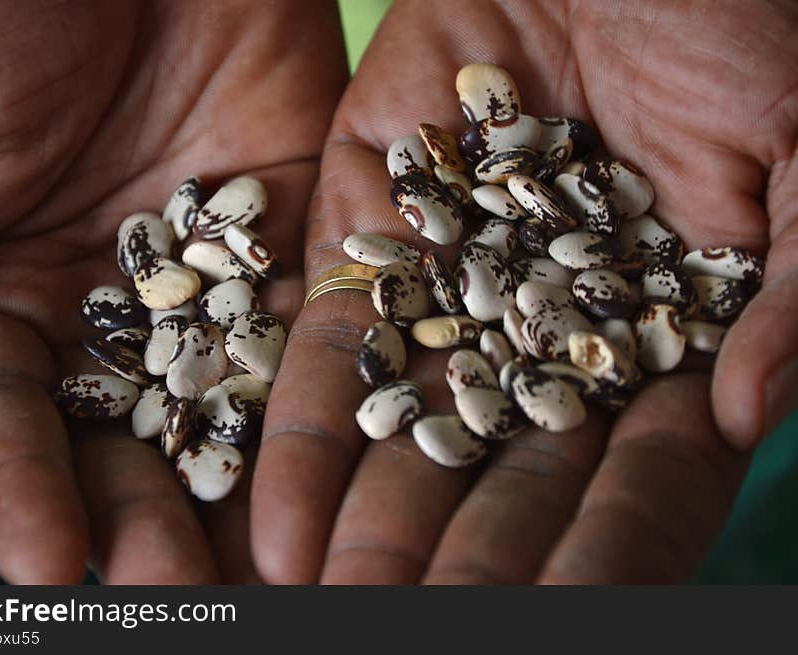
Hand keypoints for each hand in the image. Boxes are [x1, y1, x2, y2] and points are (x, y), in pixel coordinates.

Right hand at [0, 0, 345, 582]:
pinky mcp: (297, 219)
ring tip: (270, 575)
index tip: (45, 568)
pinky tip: (337, 460)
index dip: (16, 494)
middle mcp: (100, 293)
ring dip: (245, 484)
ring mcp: (206, 262)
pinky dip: (323, 386)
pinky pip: (313, 314)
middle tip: (181, 597)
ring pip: (228, 395)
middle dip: (149, 518)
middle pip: (127, 434)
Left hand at [253, 0, 797, 582]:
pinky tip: (271, 512)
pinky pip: (325, 339)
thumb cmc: (734, 24)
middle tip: (396, 628)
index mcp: (650, 339)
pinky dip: (302, 421)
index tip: (556, 620)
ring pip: (402, 424)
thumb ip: (797, 292)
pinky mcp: (365, 230)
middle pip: (499, 475)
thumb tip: (746, 420)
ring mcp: (445, 288)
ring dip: (366, 516)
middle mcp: (538, 334)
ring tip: (318, 595)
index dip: (596, 557)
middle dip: (456, 560)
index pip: (628, 483)